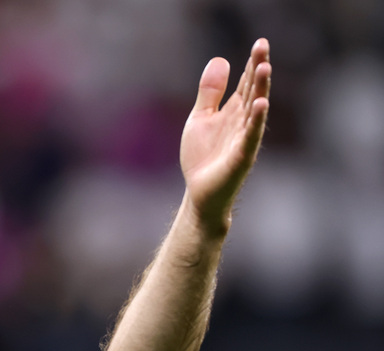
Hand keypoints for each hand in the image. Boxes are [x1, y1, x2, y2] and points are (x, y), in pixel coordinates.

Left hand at [179, 38, 270, 230]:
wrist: (200, 192)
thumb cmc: (203, 157)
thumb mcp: (200, 118)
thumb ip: (209, 92)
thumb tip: (221, 59)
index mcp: (234, 111)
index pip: (246, 83)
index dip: (252, 64)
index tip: (260, 43)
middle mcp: (244, 122)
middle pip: (253, 90)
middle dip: (258, 69)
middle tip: (263, 46)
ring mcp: (245, 138)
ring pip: (255, 110)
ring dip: (260, 89)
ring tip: (264, 67)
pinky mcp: (241, 157)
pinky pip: (251, 136)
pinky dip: (256, 121)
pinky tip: (260, 104)